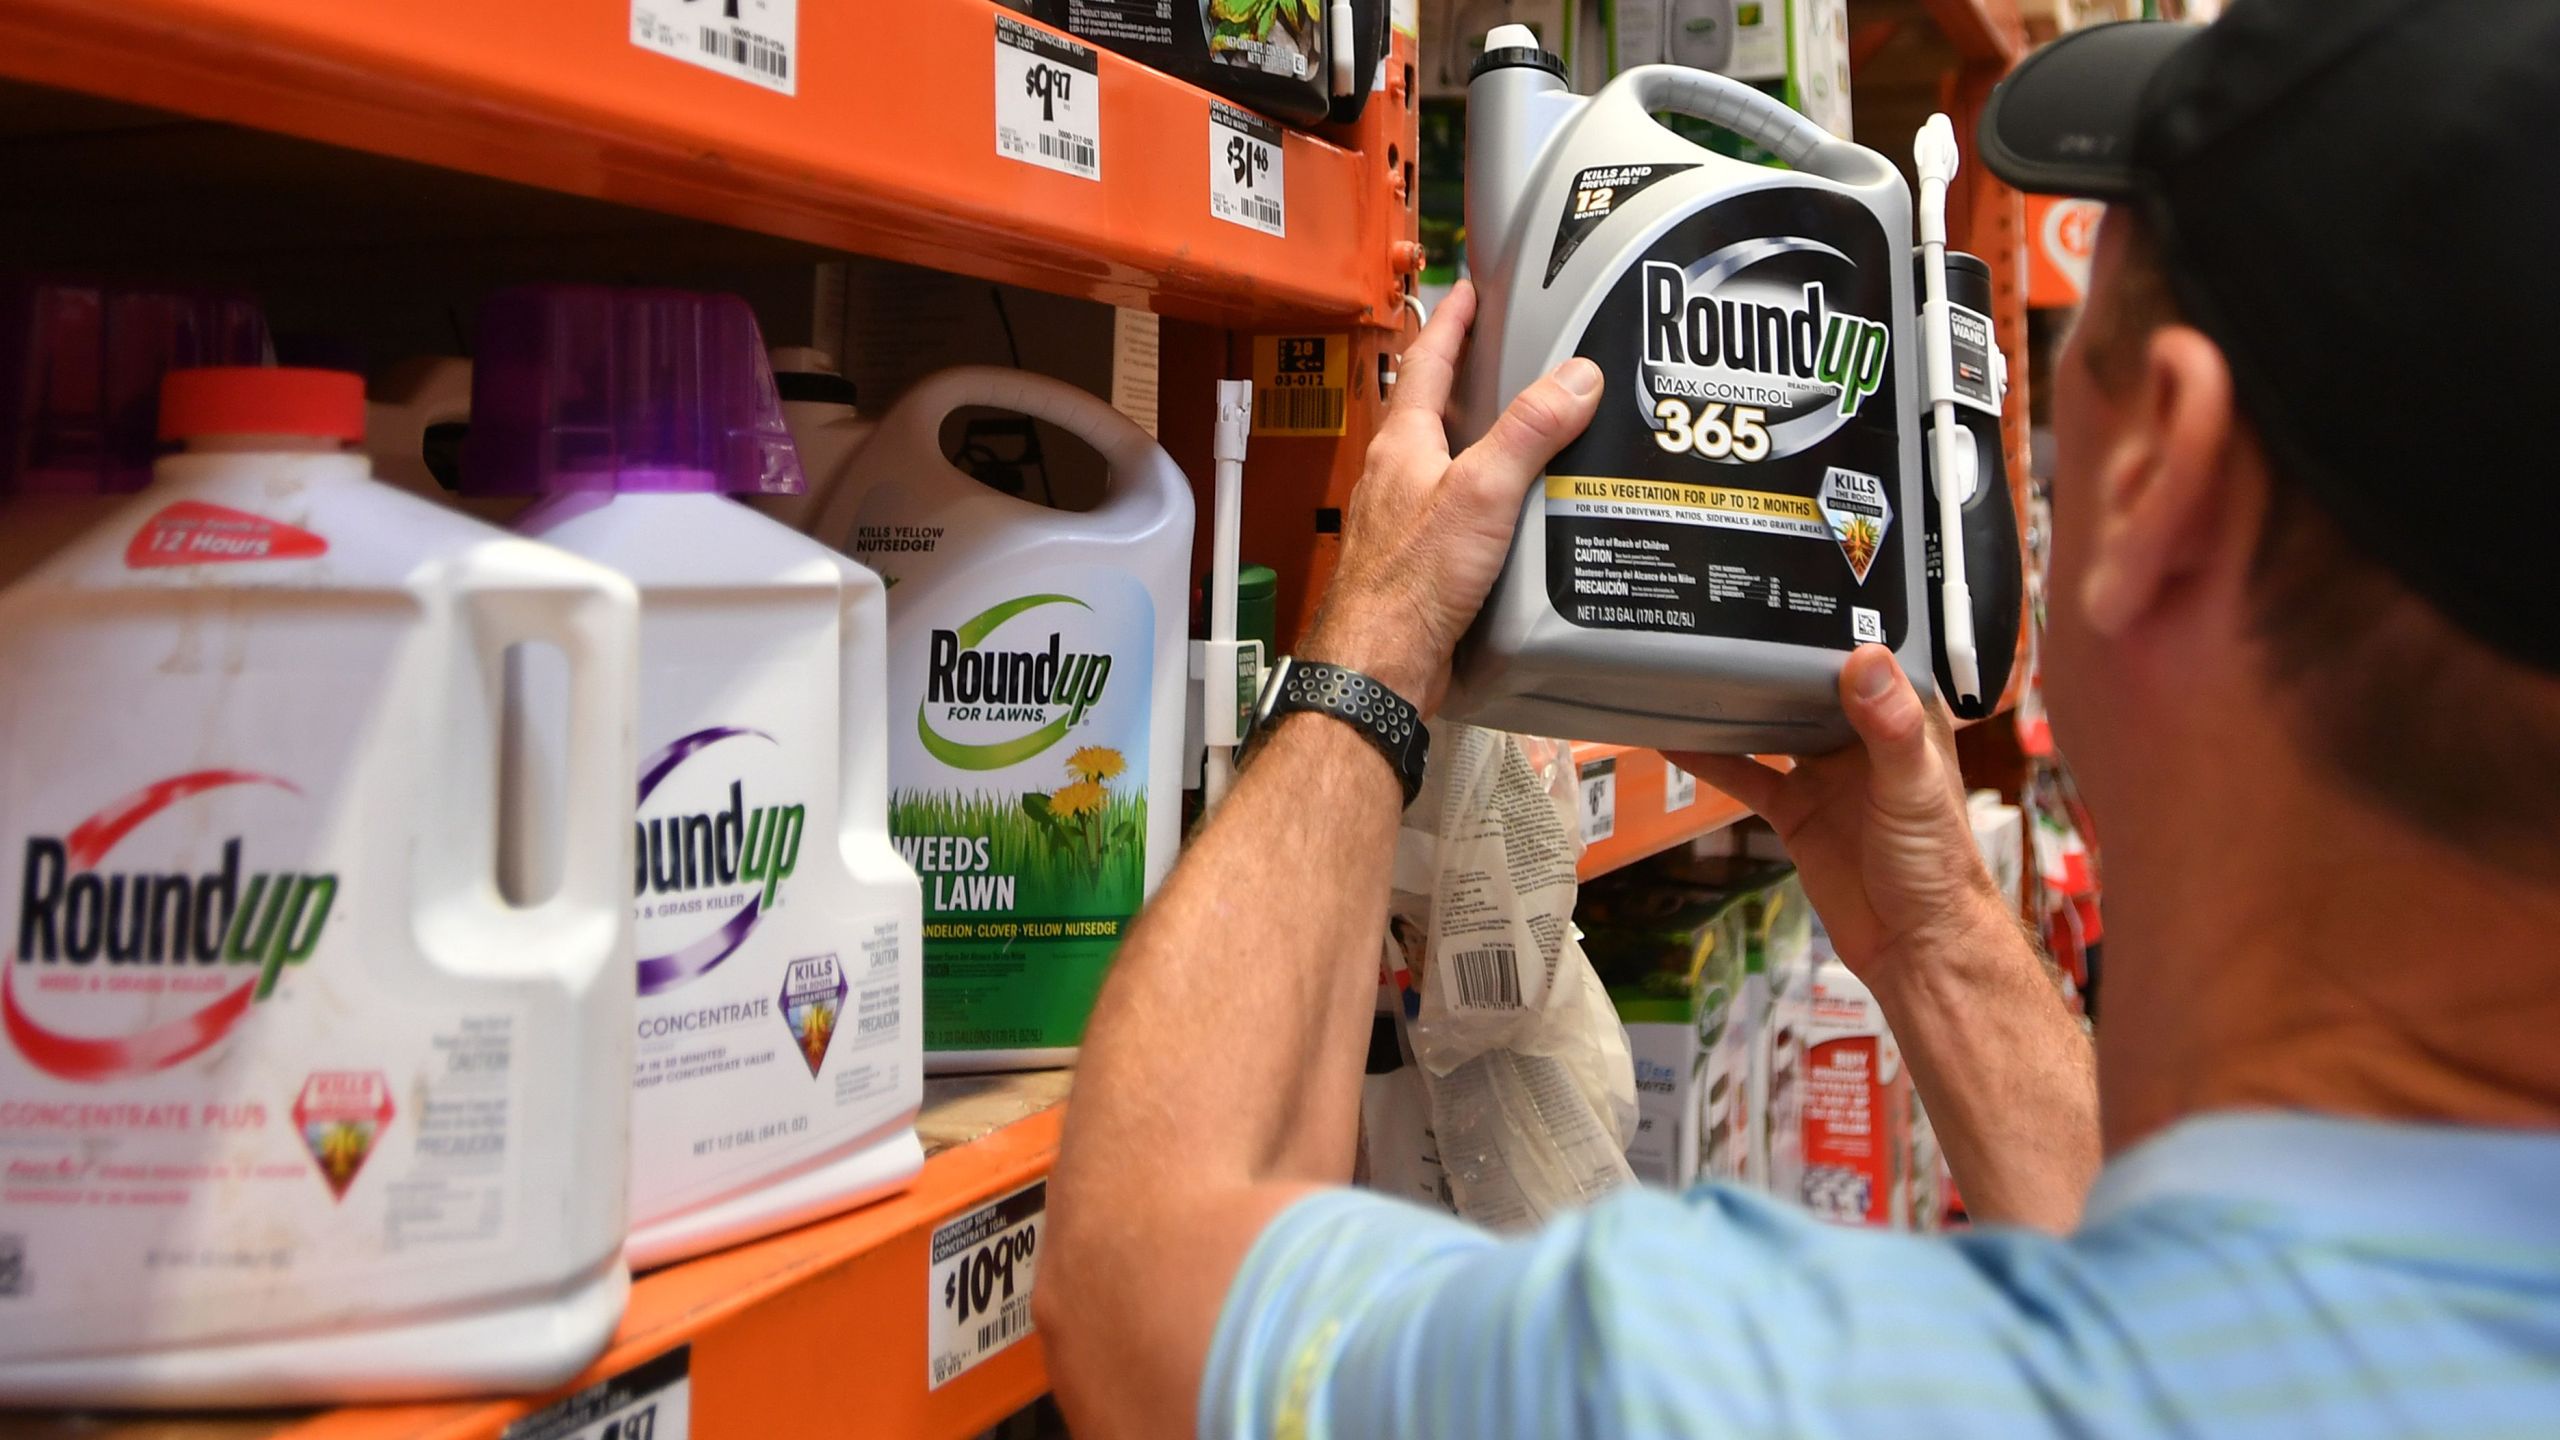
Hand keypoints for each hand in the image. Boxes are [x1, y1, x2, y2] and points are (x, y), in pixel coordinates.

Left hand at [1301, 280, 1603, 714]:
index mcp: (1403, 444)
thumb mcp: (1481, 493)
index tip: (1470, 289)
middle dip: (1470, 377)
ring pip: (1448, 462)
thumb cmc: (1410, 582)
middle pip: (1434, 410)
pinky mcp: (1424, 562)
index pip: (1425, 362)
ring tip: (1535, 425)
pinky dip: (1492, 497)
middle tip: (1514, 351)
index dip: (1451, 323)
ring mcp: (1407, 520)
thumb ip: (1528, 433)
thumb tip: (1577, 375)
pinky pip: (1460, 512)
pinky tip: (1524, 511)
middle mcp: (1399, 476)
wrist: (1380, 666)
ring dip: (1484, 439)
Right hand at [1670, 647, 2012, 988]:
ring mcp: (1825, 775)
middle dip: (1774, 655)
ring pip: (1773, 725)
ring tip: (1690, 664)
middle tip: (1722, 613)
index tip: (1793, 582)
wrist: (1913, 945)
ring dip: (1739, 703)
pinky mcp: (1794, 812)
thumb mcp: (1912, 787)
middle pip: (1811, 684)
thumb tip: (1862, 657)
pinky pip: (1747, 777)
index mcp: (1904, 720)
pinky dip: (1712, 760)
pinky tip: (1674, 739)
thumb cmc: (1935, 864)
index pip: (1869, 655)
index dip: (1838, 620)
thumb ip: (1889, 726)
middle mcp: (1861, 739)